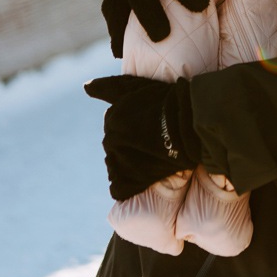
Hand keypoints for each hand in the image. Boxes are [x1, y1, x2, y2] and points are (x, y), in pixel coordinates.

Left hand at [85, 75, 201, 199]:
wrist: (191, 124)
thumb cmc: (167, 102)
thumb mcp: (136, 87)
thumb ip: (109, 87)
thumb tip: (85, 86)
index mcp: (112, 119)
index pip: (115, 129)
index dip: (134, 130)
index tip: (149, 129)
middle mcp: (111, 139)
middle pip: (116, 149)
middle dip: (131, 148)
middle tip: (154, 144)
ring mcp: (119, 161)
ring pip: (117, 167)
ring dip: (131, 165)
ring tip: (152, 159)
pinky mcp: (129, 180)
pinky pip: (119, 189)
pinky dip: (128, 186)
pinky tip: (144, 177)